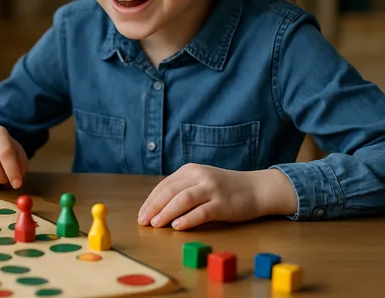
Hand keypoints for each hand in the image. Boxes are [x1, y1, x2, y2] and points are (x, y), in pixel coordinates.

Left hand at [137, 164, 296, 230]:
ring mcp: (212, 189)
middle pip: (170, 191)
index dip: (151, 200)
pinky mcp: (223, 203)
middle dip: (154, 207)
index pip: (164, 185)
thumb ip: (182, 189)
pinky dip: (187, 219)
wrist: (256, 188)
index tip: (141, 214)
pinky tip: (177, 226)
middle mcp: (199, 176)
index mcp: (190, 170)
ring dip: (167, 212)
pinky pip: (201, 211)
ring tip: (156, 224)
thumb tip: (157, 207)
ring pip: (183, 199)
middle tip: (143, 221)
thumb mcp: (201, 181)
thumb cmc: (225, 188)